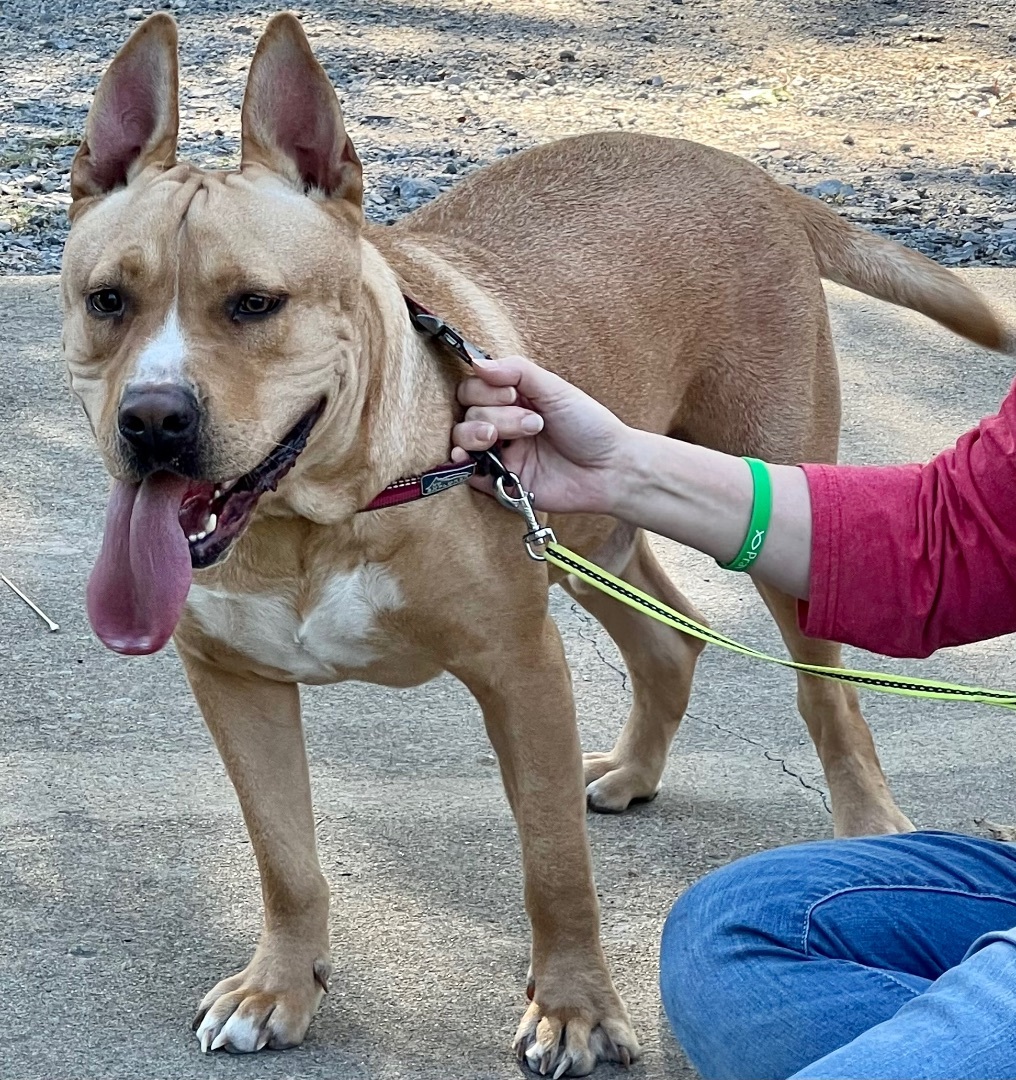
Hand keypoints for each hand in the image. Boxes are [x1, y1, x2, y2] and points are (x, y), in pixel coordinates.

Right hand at [451, 356, 630, 513]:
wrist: (609, 469)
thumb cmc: (590, 427)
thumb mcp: (555, 389)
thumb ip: (517, 371)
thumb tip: (476, 362)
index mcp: (514, 400)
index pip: (474, 388)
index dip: (485, 390)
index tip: (512, 395)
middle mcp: (503, 425)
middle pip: (468, 412)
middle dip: (495, 415)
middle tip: (532, 424)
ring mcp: (501, 454)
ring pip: (462, 439)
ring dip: (475, 433)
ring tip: (500, 438)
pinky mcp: (500, 482)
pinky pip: (467, 473)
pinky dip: (461, 464)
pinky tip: (467, 458)